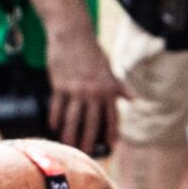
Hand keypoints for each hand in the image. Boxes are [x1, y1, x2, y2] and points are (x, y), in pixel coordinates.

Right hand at [43, 36, 124, 158]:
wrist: (73, 35)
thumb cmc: (92, 51)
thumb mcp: (109, 69)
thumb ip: (119, 86)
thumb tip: (134, 99)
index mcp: (108, 89)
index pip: (111, 116)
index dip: (112, 131)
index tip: (111, 145)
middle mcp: (93, 92)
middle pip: (91, 122)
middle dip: (88, 140)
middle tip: (85, 154)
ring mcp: (76, 90)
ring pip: (73, 117)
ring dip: (70, 133)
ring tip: (68, 145)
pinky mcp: (60, 85)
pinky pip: (58, 106)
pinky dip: (56, 117)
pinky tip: (54, 126)